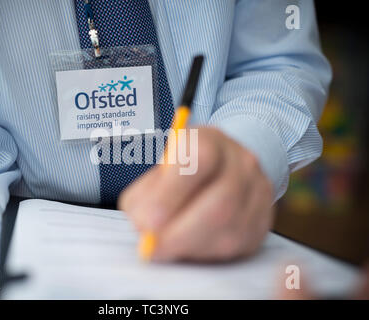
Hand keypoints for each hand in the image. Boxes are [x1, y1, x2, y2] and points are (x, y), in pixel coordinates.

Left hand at [118, 126, 273, 261]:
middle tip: (152, 247)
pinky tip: (188, 249)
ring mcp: (258, 191)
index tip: (147, 221)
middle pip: (220, 202)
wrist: (221, 169)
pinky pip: (239, 244)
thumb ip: (145, 195)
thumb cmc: (180, 172)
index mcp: (210, 140)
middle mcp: (241, 161)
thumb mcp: (156, 172)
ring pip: (230, 228)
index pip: (199, 159)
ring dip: (191, 246)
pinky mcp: (263, 220)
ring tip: (166, 248)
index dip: (171, 194)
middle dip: (180, 232)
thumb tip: (145, 225)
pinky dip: (206, 253)